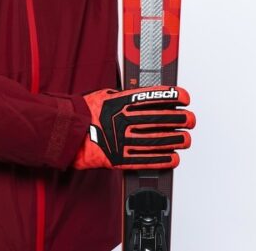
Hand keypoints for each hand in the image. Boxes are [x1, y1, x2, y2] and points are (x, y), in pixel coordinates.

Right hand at [72, 85, 194, 169]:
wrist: (65, 133)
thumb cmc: (85, 112)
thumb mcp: (105, 95)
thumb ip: (126, 96)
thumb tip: (146, 96)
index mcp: (119, 102)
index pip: (153, 97)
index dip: (173, 97)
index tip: (185, 98)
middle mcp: (121, 120)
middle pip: (160, 119)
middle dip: (180, 120)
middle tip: (191, 120)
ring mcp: (120, 140)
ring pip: (156, 140)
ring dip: (176, 140)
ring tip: (186, 139)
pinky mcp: (118, 158)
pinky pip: (145, 160)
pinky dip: (163, 159)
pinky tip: (174, 158)